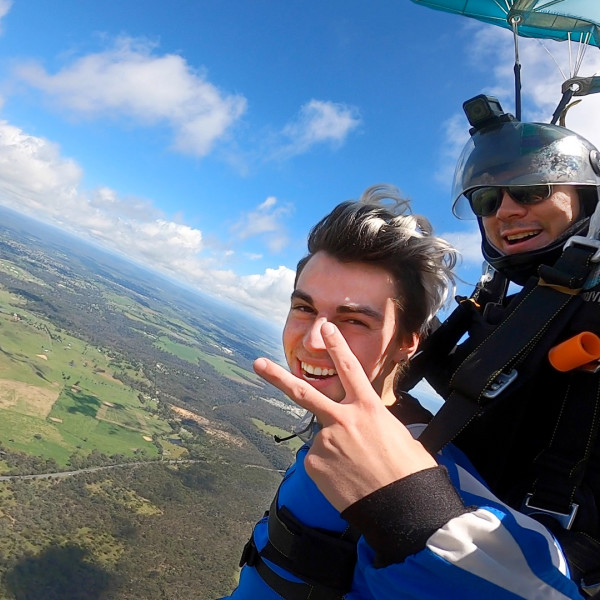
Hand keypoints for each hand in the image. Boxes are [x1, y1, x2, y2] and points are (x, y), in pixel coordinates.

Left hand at [253, 321, 435, 511]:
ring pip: (322, 440)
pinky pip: (318, 463)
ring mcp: (325, 442)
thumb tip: (362, 428)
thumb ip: (373, 424)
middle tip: (257, 363)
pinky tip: (347, 482)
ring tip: (357, 472)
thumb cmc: (409, 473)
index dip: (338, 346)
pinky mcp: (314, 465)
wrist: (403, 509)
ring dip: (335, 453)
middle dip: (277, 377)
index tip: (327, 327)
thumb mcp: (398, 435)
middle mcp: (343, 420)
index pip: (350, 369)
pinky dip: (329, 471)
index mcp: (369, 409)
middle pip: (304, 392)